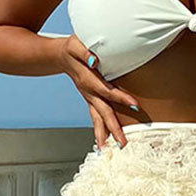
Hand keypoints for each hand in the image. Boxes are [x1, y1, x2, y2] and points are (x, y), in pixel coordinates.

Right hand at [59, 35, 139, 149]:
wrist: (59, 56)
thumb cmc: (72, 48)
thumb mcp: (76, 44)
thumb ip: (85, 51)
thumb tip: (95, 61)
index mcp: (88, 80)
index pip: (107, 91)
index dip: (121, 97)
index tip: (135, 104)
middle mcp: (88, 93)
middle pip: (102, 113)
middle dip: (113, 128)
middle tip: (123, 143)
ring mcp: (88, 98)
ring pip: (96, 119)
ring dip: (102, 136)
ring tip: (107, 151)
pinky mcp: (89, 100)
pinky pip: (95, 118)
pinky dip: (99, 131)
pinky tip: (103, 143)